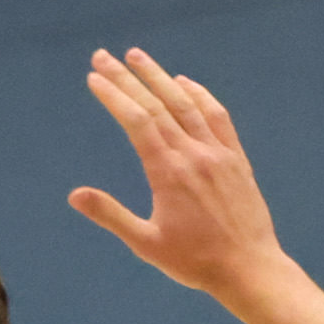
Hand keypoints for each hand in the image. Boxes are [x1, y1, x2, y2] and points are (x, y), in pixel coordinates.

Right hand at [66, 48, 290, 306]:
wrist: (249, 268)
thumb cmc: (194, 262)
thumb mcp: (146, 244)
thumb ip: (111, 215)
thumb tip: (75, 195)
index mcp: (169, 172)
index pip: (137, 121)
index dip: (114, 95)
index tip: (95, 77)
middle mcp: (194, 154)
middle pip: (157, 104)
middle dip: (128, 77)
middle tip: (104, 55)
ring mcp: (218, 152)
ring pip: (186, 103)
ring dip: (160, 76)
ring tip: (138, 56)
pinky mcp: (236, 158)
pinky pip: (216, 116)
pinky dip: (199, 94)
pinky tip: (185, 82)